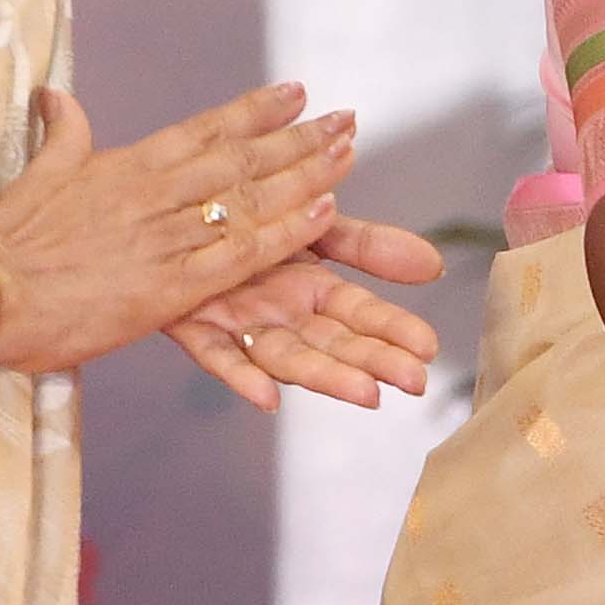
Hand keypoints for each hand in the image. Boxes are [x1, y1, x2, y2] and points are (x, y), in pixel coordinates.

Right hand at [0, 81, 361, 373]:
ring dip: (306, 174)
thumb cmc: (8, 241)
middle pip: (242, 158)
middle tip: (347, 119)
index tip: (298, 92)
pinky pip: (241, 252)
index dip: (255, 110)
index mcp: (128, 165)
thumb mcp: (39, 176)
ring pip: (251, 199)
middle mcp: (155, 193)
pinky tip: (324, 212)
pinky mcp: (172, 286)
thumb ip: (62, 134)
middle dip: (299, 137)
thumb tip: (57, 95)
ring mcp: (167, 237)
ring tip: (348, 154)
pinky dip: (287, 231)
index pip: (205, 128)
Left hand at [166, 219, 443, 412]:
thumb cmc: (244, 220)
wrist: (171, 206)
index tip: (428, 348)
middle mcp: (280, 314)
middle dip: (374, 361)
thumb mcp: (313, 226)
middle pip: (332, 342)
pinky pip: (217, 355)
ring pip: (286, 356)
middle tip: (413, 380)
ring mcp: (239, 324)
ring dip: (326, 377)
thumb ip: (368, 247)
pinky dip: (240, 377)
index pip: (360, 314)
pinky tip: (265, 398)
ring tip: (366, 393)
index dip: (393, 330)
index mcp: (309, 291)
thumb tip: (433, 264)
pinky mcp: (193, 324)